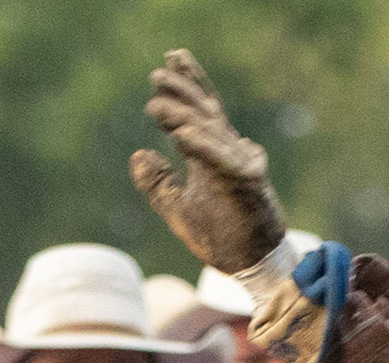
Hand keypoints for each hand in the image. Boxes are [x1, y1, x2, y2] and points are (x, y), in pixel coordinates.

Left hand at [133, 49, 287, 277]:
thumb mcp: (180, 209)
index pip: (197, 114)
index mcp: (212, 156)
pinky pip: (224, 163)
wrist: (251, 267)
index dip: (183, 88)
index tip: (162, 68)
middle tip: (155, 75)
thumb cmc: (223, 237)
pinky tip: (182, 137)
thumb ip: (159, 184)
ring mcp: (239, 167)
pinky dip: (204, 149)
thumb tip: (136, 155)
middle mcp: (228, 154)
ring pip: (210, 133)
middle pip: (204, 113)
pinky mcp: (248, 187)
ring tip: (156, 107)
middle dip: (182, 91)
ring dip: (183, 118)